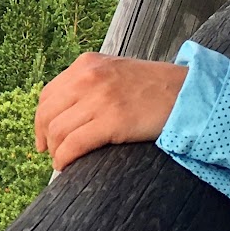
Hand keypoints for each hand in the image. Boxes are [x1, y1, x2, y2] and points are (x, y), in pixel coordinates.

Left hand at [33, 52, 188, 170]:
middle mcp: (88, 77)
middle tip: (49, 153)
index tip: (44, 137)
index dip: (41, 119)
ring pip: (58, 130)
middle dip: (44, 137)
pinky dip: (64, 158)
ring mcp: (99, 98)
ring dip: (55, 151)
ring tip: (61, 161)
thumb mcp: (115, 72)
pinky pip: (74, 144)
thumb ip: (90, 83)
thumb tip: (65, 111)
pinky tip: (66, 166)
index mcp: (86, 64)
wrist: (187, 93)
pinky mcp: (112, 120)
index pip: (48, 94)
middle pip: (48, 113)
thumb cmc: (154, 88)